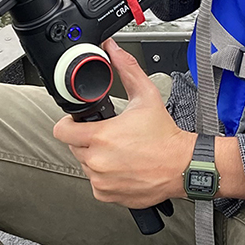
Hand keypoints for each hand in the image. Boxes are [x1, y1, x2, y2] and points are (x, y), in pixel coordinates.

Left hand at [52, 39, 193, 206]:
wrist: (182, 166)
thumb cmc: (165, 136)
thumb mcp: (145, 96)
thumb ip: (126, 69)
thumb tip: (113, 49)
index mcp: (101, 136)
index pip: (61, 131)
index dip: (68, 124)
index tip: (77, 123)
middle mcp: (98, 161)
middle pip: (74, 147)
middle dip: (87, 140)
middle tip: (108, 136)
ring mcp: (101, 180)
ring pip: (85, 165)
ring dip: (96, 158)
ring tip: (119, 152)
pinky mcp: (107, 194)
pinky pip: (96, 183)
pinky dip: (105, 177)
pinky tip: (122, 167)